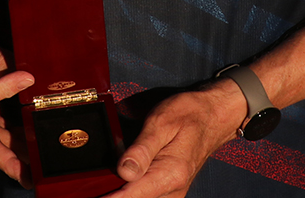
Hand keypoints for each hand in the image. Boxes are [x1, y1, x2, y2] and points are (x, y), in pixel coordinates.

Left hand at [106, 82, 247, 197]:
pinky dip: (133, 191)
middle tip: (91, 188)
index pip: (131, 196)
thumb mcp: (162, 122)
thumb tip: (123, 173)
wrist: (214, 116)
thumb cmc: (189, 114)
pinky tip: (122, 182)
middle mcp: (173, 190)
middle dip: (113, 194)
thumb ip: (141, 149)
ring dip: (123, 193)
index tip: (93, 196)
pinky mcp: (169, 190)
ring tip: (104, 185)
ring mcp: (172, 193)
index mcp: (170, 174)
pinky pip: (147, 196)